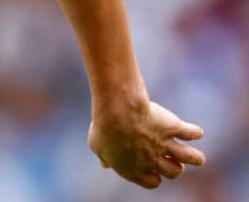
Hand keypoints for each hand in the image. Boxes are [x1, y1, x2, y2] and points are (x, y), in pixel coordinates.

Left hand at [88, 100, 205, 187]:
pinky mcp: (173, 128)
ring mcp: (165, 145)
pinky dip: (195, 133)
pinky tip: (195, 132)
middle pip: (174, 172)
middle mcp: (153, 161)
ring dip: (195, 158)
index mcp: (134, 170)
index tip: (153, 171)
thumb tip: (105, 164)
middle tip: (172, 159)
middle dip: (175, 168)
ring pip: (190, 158)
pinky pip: (191, 133)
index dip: (153, 177)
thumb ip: (105, 157)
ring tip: (197, 158)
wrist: (118, 112)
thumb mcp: (97, 145)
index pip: (152, 182)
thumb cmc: (103, 128)